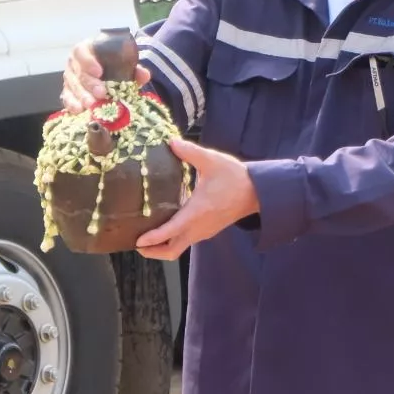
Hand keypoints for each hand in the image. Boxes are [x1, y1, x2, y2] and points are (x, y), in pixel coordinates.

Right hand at [61, 41, 149, 112]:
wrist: (107, 70)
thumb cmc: (114, 64)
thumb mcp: (124, 63)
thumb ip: (133, 68)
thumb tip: (144, 75)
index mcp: (86, 50)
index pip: (81, 52)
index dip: (88, 61)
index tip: (99, 71)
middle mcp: (75, 63)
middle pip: (79, 73)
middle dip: (90, 84)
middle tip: (101, 93)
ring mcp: (70, 77)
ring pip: (72, 86)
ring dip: (82, 96)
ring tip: (92, 105)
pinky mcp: (68, 91)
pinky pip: (67, 97)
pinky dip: (72, 104)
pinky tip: (79, 110)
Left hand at [136, 139, 259, 260]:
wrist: (257, 192)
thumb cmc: (234, 177)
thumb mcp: (212, 160)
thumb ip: (190, 151)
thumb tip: (171, 141)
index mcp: (197, 213)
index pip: (171, 231)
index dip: (153, 238)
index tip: (138, 240)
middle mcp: (198, 228)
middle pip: (172, 251)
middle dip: (153, 251)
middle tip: (136, 243)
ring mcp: (204, 232)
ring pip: (179, 248)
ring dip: (161, 247)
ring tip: (145, 237)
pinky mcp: (207, 231)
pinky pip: (186, 241)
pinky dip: (172, 240)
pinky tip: (165, 228)